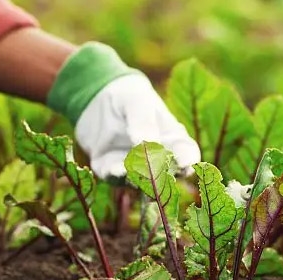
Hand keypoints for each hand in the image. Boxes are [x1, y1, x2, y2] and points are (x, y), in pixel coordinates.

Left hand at [45, 42, 199, 179]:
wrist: (95, 99)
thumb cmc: (127, 96)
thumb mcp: (137, 99)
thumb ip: (143, 120)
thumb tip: (147, 143)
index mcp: (172, 140)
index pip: (187, 154)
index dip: (188, 161)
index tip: (184, 163)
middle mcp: (156, 159)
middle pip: (166, 174)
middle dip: (162, 176)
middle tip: (156, 171)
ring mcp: (134, 168)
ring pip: (139, 181)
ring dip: (137, 179)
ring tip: (132, 169)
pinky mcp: (111, 169)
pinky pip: (114, 178)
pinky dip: (115, 176)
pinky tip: (114, 170)